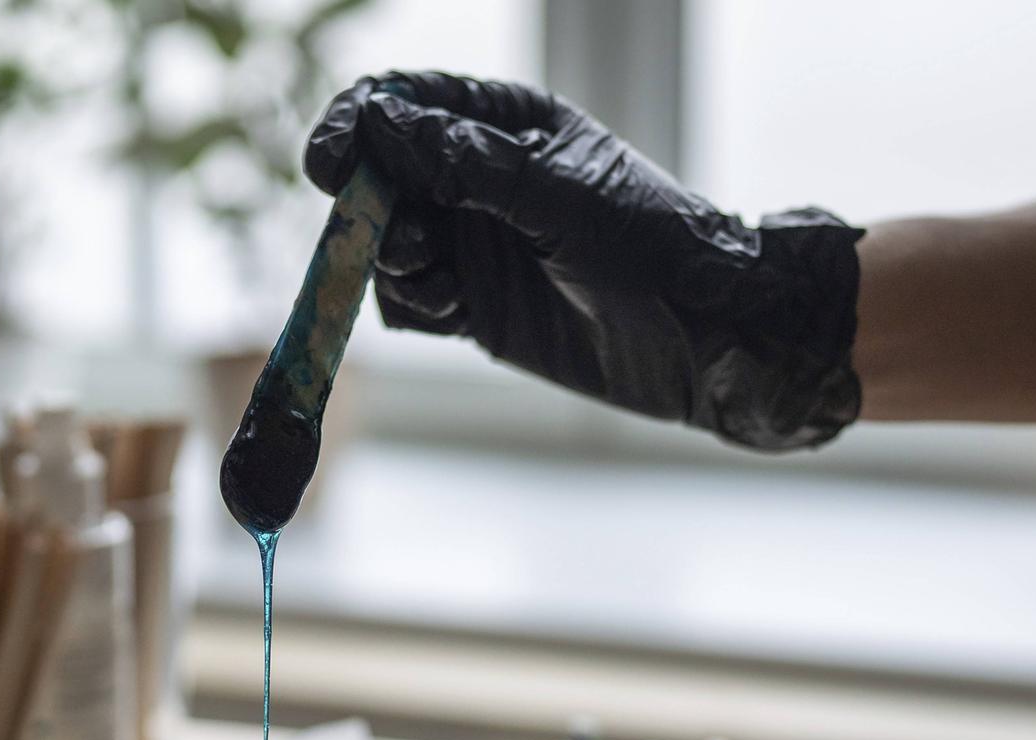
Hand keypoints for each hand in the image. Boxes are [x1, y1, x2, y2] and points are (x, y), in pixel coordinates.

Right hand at [304, 70, 863, 450]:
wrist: (703, 339)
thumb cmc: (652, 244)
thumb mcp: (560, 195)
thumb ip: (468, 164)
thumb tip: (383, 125)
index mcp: (504, 124)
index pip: (404, 104)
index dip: (357, 126)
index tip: (332, 164)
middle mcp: (478, 179)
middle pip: (380, 176)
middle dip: (369, 204)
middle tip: (387, 237)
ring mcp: (473, 243)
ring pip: (385, 242)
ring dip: (391, 259)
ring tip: (435, 277)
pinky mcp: (473, 306)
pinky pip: (408, 299)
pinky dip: (412, 303)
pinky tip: (452, 310)